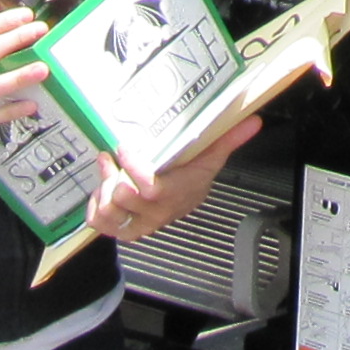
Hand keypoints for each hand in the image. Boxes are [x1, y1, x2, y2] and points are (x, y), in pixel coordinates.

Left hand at [86, 116, 262, 246]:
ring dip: (102, 188)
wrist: (186, 203)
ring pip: (109, 212)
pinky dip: (95, 206)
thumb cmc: (194, 177)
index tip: (124, 146)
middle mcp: (155, 213)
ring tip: (107, 168)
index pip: (150, 189)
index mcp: (175, 194)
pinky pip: (100, 223)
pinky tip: (102, 188)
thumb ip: (229, 139)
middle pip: (124, 197)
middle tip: (113, 155)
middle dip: (114, 174)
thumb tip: (255, 121)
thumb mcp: (212, 158)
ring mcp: (138, 224)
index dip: (134, 169)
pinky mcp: (123, 229)